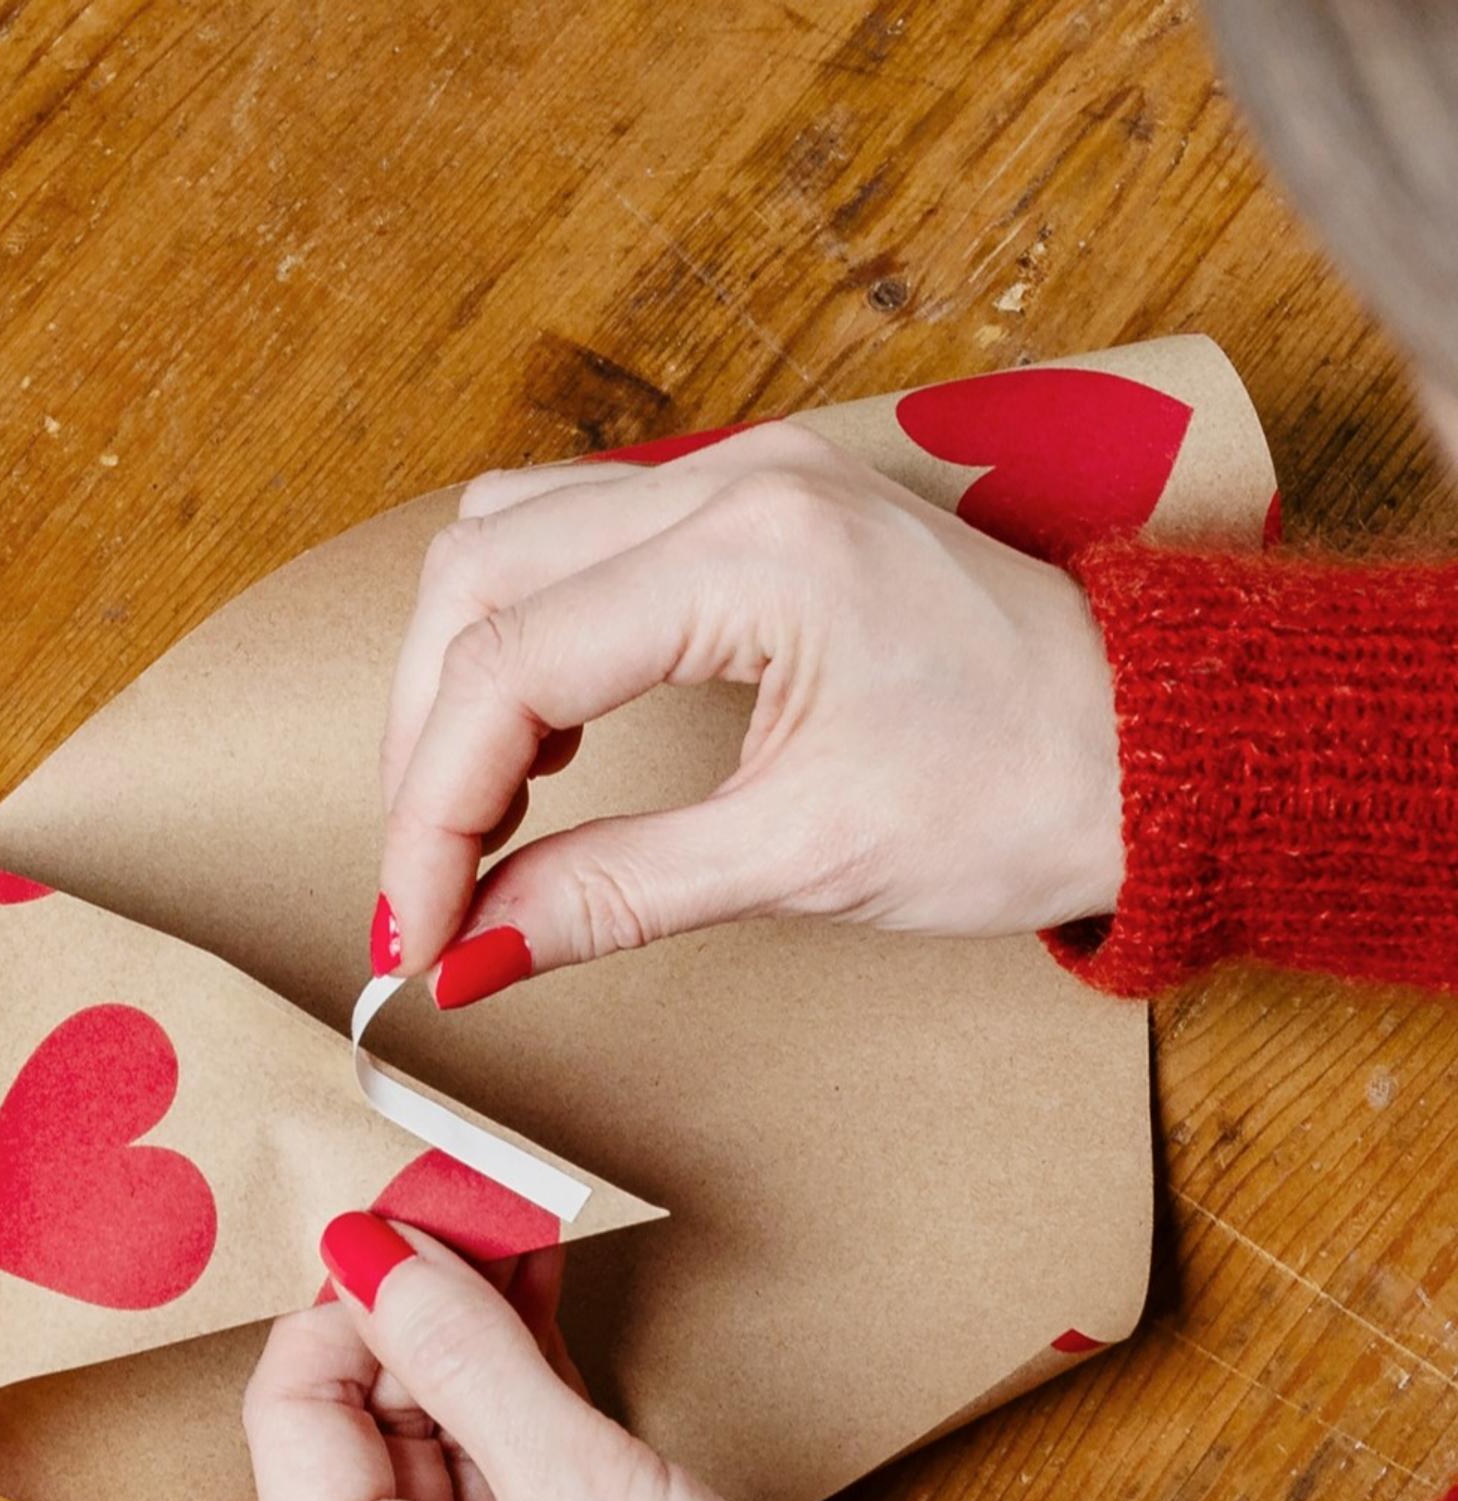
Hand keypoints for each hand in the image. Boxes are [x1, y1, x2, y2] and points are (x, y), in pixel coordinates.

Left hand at [243, 1214, 950, 1500]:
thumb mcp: (577, 1491)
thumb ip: (467, 1357)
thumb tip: (369, 1249)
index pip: (294, 1421)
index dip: (343, 1306)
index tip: (404, 1209)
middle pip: (366, 1432)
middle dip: (414, 1316)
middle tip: (468, 1201)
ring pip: (447, 1450)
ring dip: (475, 1345)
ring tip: (510, 1227)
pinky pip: (516, 1484)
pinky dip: (528, 1399)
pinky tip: (543, 1305)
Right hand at [374, 423, 1121, 1001]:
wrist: (1155, 746)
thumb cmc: (1024, 794)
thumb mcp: (807, 860)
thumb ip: (615, 895)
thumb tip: (471, 956)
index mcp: (753, 555)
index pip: (509, 670)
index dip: (432, 814)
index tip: (413, 931)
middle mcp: (734, 482)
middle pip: (476, 578)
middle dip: (425, 745)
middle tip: (428, 885)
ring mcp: (744, 477)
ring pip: (508, 539)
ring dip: (460, 676)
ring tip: (471, 814)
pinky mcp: (755, 507)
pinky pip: (577, 538)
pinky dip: (524, 637)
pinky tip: (541, 737)